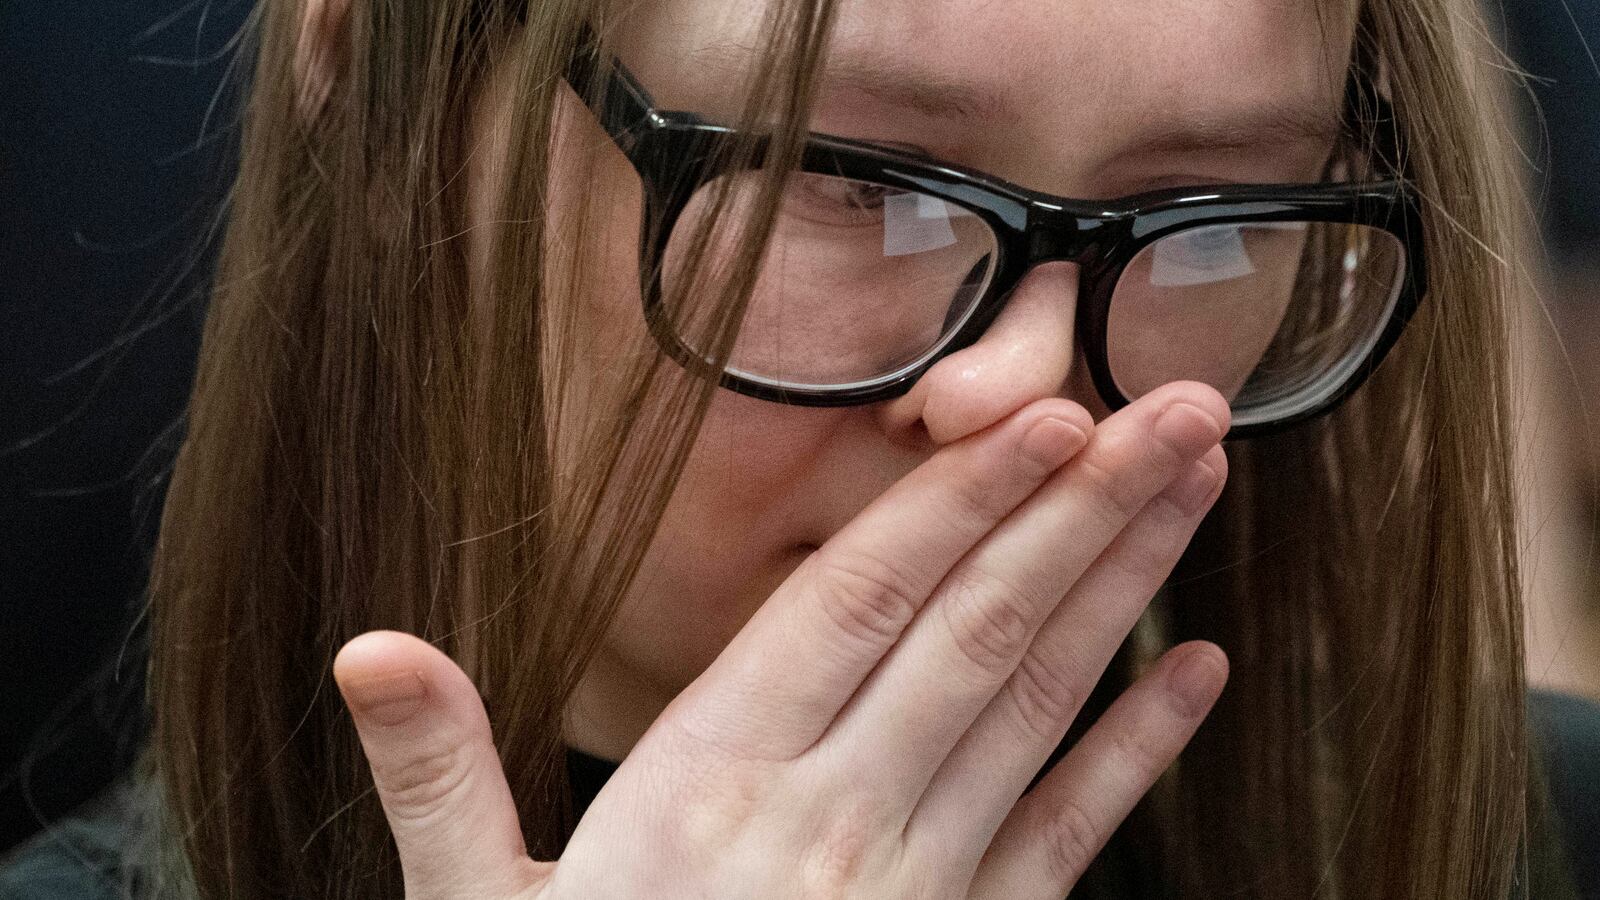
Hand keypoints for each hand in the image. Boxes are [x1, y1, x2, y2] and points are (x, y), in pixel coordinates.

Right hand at [333, 381, 1230, 898]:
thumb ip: (439, 779)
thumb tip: (369, 651)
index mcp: (708, 788)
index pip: (856, 608)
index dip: (957, 504)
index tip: (1048, 414)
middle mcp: (832, 824)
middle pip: (975, 636)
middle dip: (1082, 509)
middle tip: (1183, 407)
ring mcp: (917, 894)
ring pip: (1038, 710)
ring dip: (1125, 591)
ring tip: (1196, 488)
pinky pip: (1070, 840)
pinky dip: (1140, 751)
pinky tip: (1204, 674)